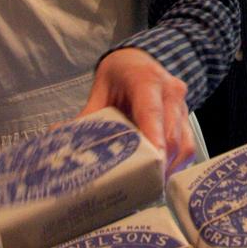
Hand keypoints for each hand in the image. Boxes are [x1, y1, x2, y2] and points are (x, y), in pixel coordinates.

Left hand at [80, 48, 193, 175]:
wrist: (140, 60)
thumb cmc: (119, 76)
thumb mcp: (100, 91)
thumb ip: (86, 117)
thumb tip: (57, 139)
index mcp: (146, 80)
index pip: (152, 110)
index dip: (154, 136)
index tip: (152, 162)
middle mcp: (170, 91)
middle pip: (172, 133)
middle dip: (161, 163)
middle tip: (144, 187)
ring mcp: (182, 105)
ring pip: (185, 143)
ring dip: (170, 168)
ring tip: (151, 187)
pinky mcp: (187, 118)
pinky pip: (189, 145)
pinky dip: (176, 164)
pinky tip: (160, 176)